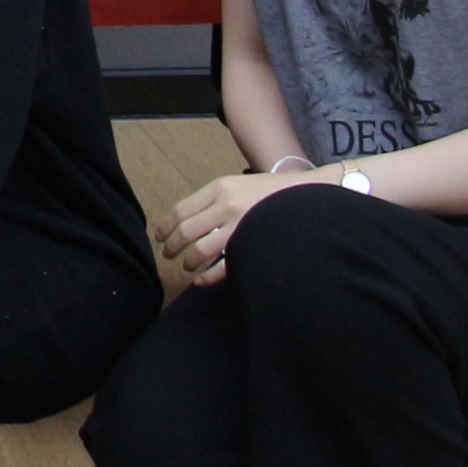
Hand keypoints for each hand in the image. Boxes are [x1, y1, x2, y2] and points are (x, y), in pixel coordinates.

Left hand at [153, 169, 317, 284]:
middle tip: (168, 255)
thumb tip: (183, 222)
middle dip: (172, 247)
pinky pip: (223, 267)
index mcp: (220, 188)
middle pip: (186, 231)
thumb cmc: (269, 193)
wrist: (308, 196)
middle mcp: (227, 205)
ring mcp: (241, 226)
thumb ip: (212, 200)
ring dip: (189, 262)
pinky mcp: (254, 245)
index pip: (181, 210)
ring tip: (188, 267)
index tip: (159, 237)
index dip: (165, 226)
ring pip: (201, 250)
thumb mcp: (237, 186)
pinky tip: (202, 280)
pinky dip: (208, 277)